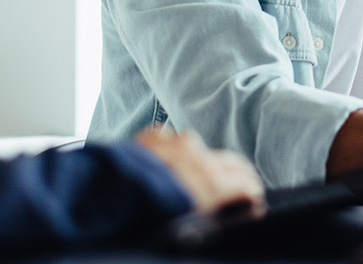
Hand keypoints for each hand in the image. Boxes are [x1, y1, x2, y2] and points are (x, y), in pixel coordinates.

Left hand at [135, 127, 264, 216]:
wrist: (109, 198)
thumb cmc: (149, 220)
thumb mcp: (191, 226)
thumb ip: (215, 214)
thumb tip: (237, 212)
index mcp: (213, 185)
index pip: (246, 185)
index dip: (252, 194)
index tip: (254, 200)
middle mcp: (200, 159)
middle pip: (231, 163)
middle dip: (240, 174)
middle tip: (242, 184)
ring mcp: (175, 143)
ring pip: (197, 147)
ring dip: (199, 160)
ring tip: (191, 175)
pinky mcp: (152, 137)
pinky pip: (167, 139)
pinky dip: (168, 149)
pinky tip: (161, 161)